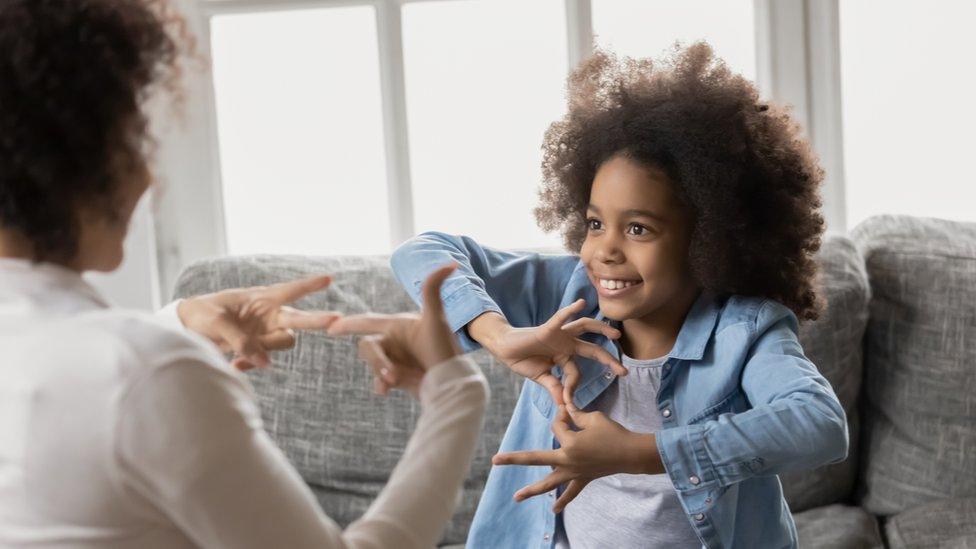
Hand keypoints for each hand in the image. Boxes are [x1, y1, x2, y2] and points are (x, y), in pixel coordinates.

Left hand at [177, 276, 339, 369]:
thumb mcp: (217, 322)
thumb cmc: (202, 314)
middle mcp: (269, 314)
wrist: (186, 329)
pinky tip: (234, 363)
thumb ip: (241, 340)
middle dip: (317, 320)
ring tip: (237, 357)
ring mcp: (265, 331)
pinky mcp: (258, 347)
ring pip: (282, 342)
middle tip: (336, 321)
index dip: (309, 285)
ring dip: (265, 350)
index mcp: (261, 297)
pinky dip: (251, 362)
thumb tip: (264, 362)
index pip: (290, 290)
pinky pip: (265, 358)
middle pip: (299, 319)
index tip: (329, 278)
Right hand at [326, 263, 460, 398]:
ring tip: (396, 381)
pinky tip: (385, 391)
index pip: (368, 321)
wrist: (452, 382)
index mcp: (397, 325)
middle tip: (391, 375)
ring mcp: (395, 359)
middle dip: (377, 360)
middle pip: (367, 347)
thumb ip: (433, 289)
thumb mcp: (436, 318)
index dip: (349, 324)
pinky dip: (380, 385)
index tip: (330, 328)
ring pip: (373, 364)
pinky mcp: (397, 377)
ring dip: (380, 372)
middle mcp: (394, 341)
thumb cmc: (444, 348)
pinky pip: (378, 381)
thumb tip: (452, 262)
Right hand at [468, 299, 624, 404]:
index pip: (577, 373)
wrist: (504, 348)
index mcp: (564, 357)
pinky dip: (570, 310)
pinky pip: (560, 318)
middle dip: (608, 359)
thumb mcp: (541, 377)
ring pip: (585, 327)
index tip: (568, 403)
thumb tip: (563, 405)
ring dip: (601, 328)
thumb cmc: (522, 360)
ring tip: (615, 335)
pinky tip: (581, 303)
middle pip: (593, 349)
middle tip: (624, 371)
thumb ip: (554, 387)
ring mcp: (559, 334)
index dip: (573, 387)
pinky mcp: (548, 328)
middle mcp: (566, 344)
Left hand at [491, 405, 662, 512]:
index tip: (570, 411)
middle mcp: (567, 460)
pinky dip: (563, 501)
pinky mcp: (583, 479)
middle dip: (514, 460)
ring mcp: (574, 472)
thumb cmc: (612, 432)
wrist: (631, 452)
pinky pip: (571, 493)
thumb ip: (576, 415)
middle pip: (535, 459)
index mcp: (569, 443)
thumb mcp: (593, 418)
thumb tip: (565, 409)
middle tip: (494, 461)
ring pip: (549, 483)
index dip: (563, 416)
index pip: (557, 425)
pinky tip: (554, 509)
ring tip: (516, 497)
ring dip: (532, 490)